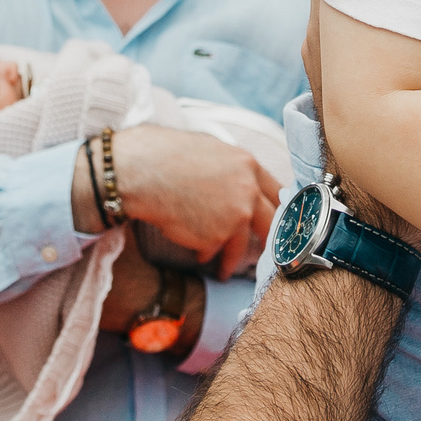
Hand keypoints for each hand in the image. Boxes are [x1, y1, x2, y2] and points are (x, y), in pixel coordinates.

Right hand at [111, 125, 279, 279]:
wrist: (143, 171)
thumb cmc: (167, 155)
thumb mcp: (210, 150)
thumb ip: (232, 169)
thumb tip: (239, 183)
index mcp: (248, 164)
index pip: (276, 190)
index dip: (277, 207)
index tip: (276, 220)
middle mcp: (248, 190)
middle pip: (271, 221)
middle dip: (269, 238)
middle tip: (268, 250)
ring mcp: (235, 215)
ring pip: (242, 245)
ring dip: (233, 259)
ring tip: (225, 270)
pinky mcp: (216, 236)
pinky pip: (215, 251)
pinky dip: (206, 253)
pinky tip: (198, 254)